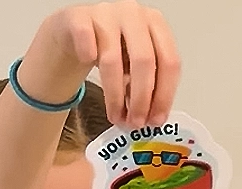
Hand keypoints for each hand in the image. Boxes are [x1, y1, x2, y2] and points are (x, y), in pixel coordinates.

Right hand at [28, 0, 178, 126]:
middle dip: (142, 98)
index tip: (157, 120)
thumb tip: (152, 119)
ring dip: (115, 95)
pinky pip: (85, 39)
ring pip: (113, 59)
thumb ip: (147, 85)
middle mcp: (134, 14)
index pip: (169, 62)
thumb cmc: (110, 49)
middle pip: (144, 61)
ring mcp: (106, 12)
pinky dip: (87, 58)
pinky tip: (89, 72)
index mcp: (156, 24)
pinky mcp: (78, 17)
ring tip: (116, 116)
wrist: (72, 32)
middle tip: (136, 122)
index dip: (164, 95)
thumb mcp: (134, 66)